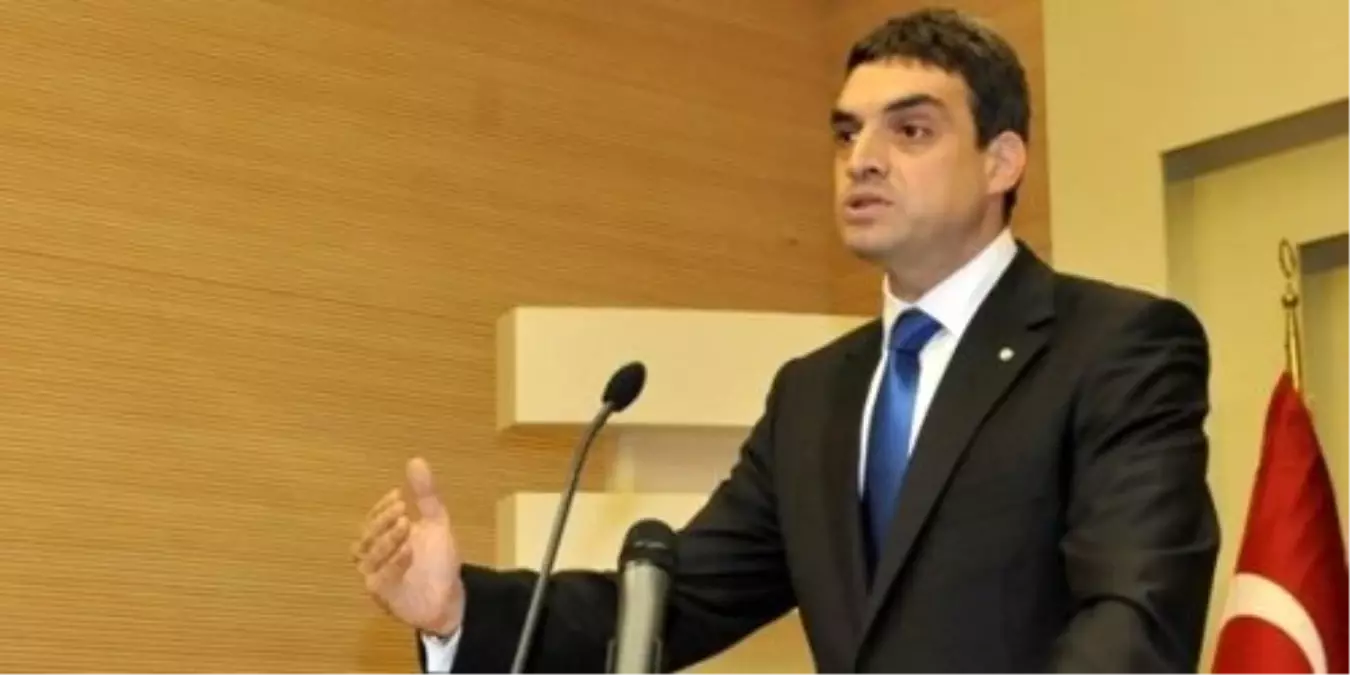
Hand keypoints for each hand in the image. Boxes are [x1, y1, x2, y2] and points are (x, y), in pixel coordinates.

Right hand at [352, 457, 464, 635]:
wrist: (449, 597)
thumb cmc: (437, 560)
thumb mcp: (436, 522)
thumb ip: (425, 494)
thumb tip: (416, 460)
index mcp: (384, 538)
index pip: (372, 519)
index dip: (382, 506)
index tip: (398, 494)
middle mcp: (375, 557)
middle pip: (366, 536)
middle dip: (382, 520)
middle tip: (401, 508)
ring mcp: (376, 576)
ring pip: (369, 556)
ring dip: (387, 539)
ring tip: (407, 525)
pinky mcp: (383, 595)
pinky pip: (381, 578)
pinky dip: (394, 562)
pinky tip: (408, 550)